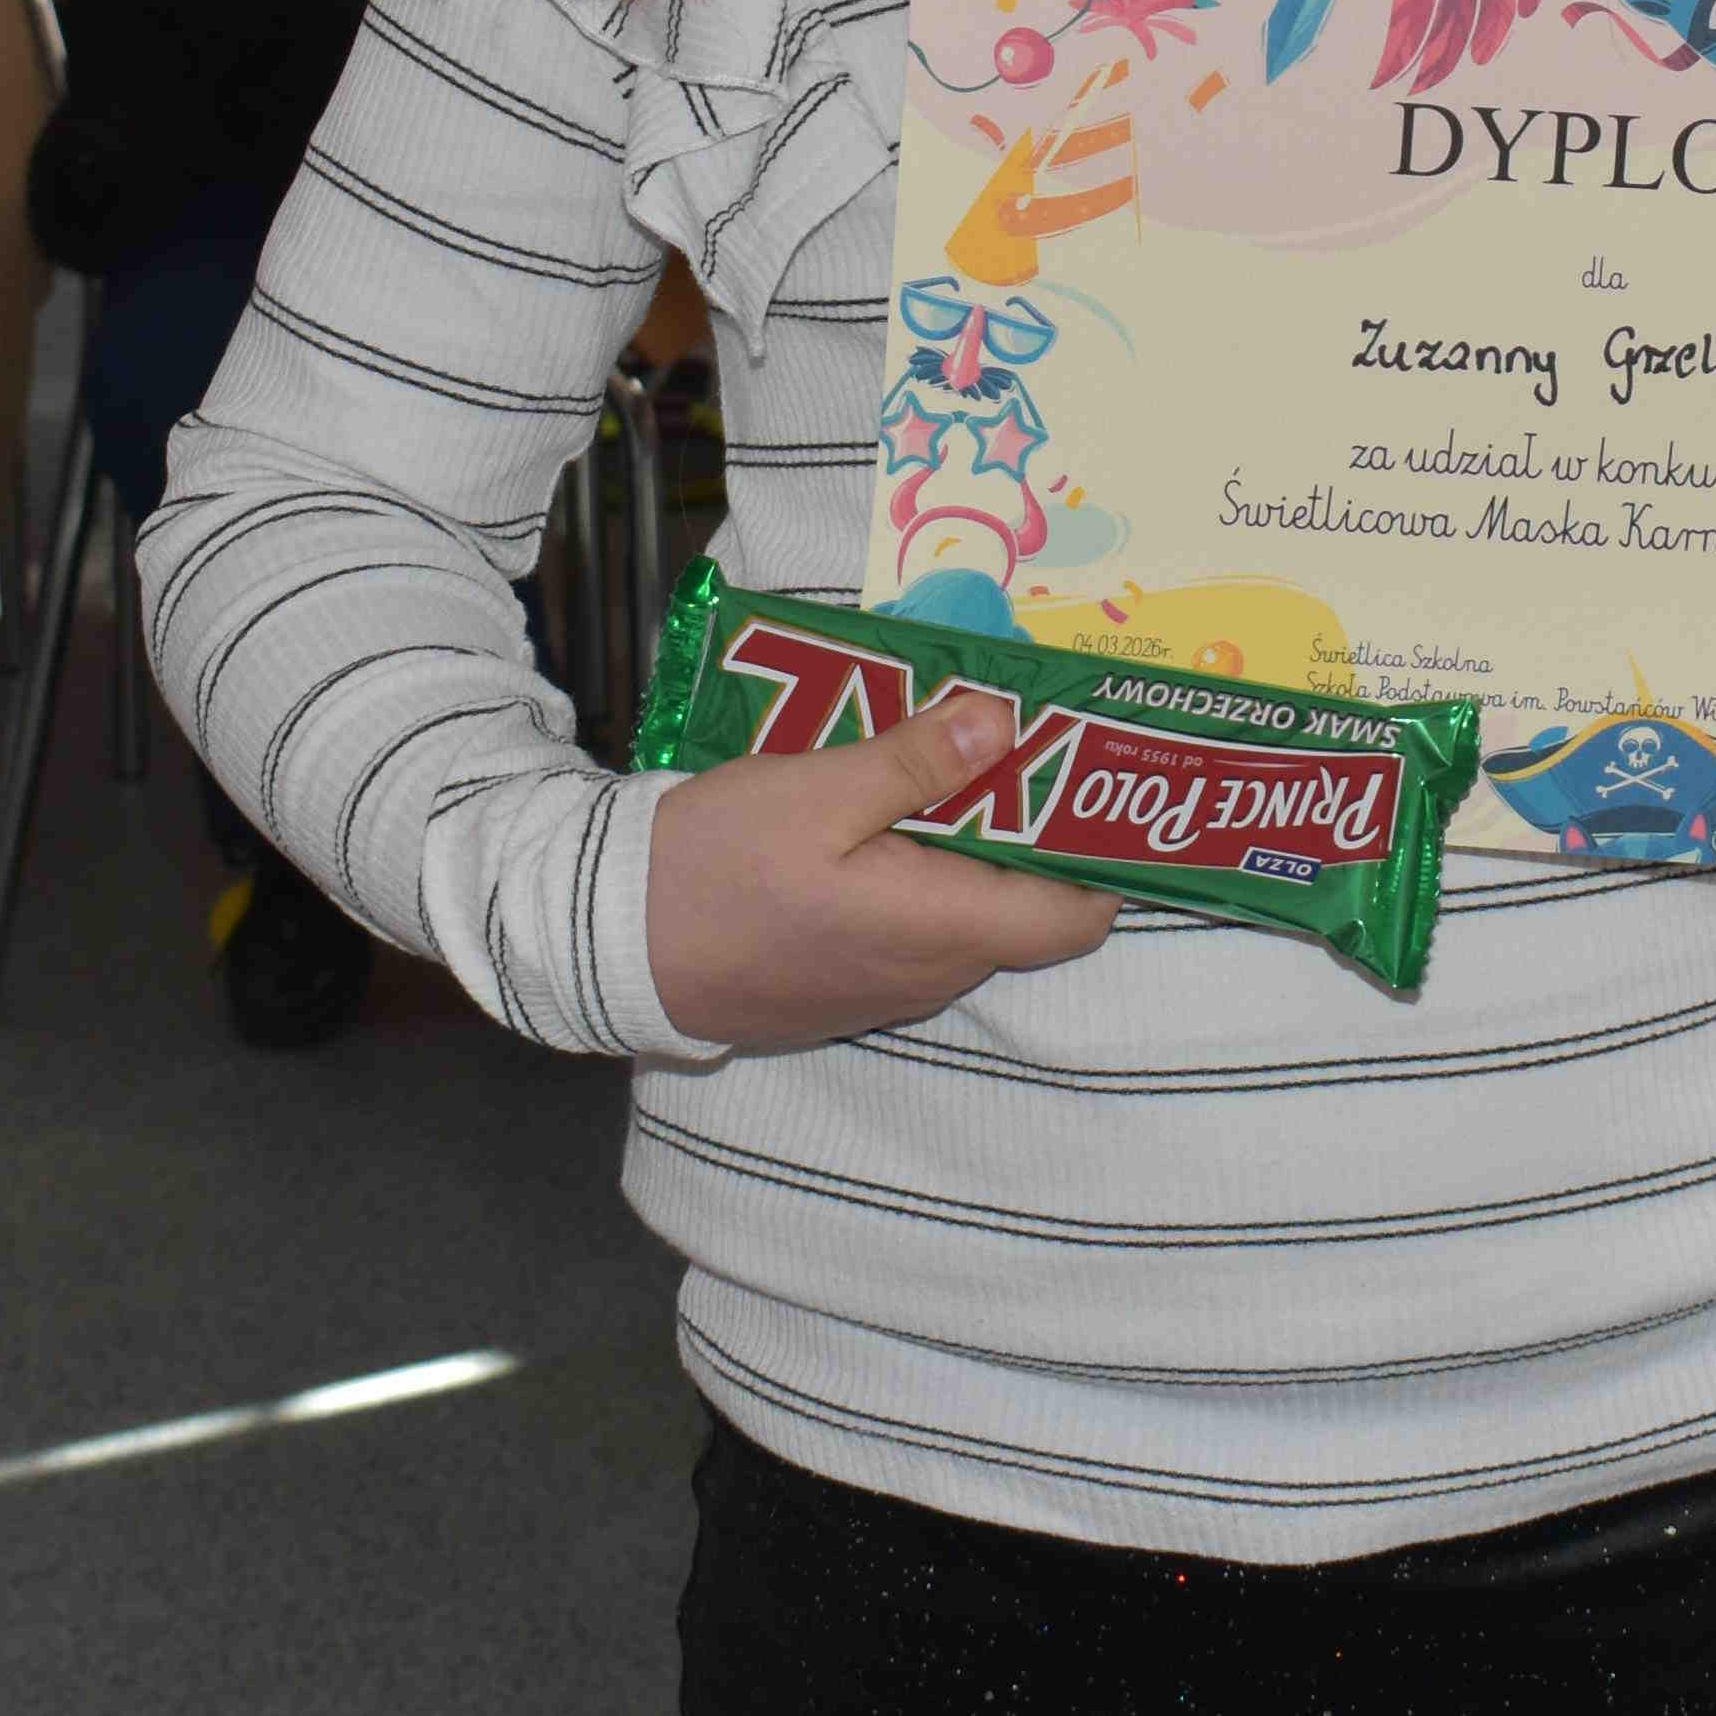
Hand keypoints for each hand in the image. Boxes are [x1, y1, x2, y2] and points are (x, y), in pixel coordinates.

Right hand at [641, 686, 1123, 1049]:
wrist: (612, 945)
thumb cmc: (715, 865)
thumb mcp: (815, 792)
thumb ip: (915, 762)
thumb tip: (1007, 724)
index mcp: (940, 929)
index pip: (1075, 920)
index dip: (1103, 859)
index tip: (1093, 787)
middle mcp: (930, 975)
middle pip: (1022, 913)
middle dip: (1030, 836)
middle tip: (1018, 748)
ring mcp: (887, 991)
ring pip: (966, 922)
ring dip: (970, 855)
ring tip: (951, 768)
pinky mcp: (846, 990)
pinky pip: (916, 936)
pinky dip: (922, 883)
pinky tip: (886, 822)